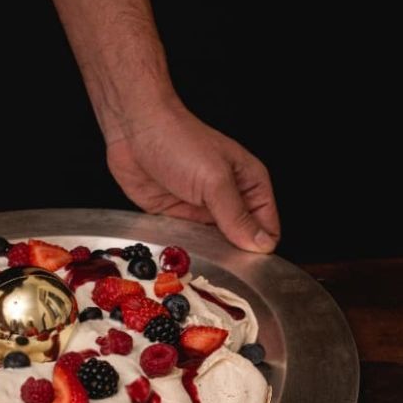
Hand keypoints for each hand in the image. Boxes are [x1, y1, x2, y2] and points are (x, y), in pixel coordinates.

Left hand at [106, 102, 279, 252]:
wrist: (134, 131)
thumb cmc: (178, 140)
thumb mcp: (215, 179)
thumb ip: (237, 216)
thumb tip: (261, 245)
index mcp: (250, 184)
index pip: (268, 228)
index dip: (260, 249)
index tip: (249, 266)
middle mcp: (229, 199)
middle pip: (242, 241)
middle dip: (234, 257)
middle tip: (223, 271)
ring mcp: (203, 210)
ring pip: (215, 246)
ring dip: (209, 255)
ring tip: (202, 264)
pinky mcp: (178, 217)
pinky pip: (188, 241)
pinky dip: (186, 250)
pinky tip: (182, 255)